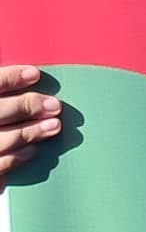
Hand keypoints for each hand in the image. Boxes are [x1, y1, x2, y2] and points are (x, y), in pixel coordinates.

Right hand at [0, 65, 60, 190]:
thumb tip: (24, 75)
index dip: (11, 77)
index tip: (35, 74)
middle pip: (0, 111)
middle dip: (29, 106)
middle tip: (55, 105)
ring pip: (5, 139)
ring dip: (32, 132)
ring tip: (55, 126)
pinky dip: (18, 157)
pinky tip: (33, 150)